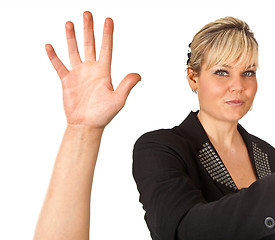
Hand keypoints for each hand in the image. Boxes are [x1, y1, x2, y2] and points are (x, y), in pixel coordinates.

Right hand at [46, 11, 140, 128]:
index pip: (106, 48)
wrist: (87, 125)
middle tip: (87, 13)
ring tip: (69, 23)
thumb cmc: (103, 114)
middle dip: (89, 29)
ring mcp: (78, 74)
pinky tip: (50, 45)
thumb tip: (138, 75)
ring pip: (74, 51)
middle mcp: (91, 69)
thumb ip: (127, 86)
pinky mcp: (67, 81)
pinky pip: (59, 65)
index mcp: (104, 71)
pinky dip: (54, 56)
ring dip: (72, 37)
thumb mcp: (118, 100)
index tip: (108, 19)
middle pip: (90, 44)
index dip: (107, 34)